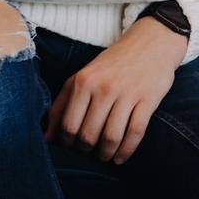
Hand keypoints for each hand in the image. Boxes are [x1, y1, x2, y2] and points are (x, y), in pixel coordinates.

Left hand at [45, 17, 184, 164]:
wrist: (152, 42)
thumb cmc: (113, 63)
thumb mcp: (84, 75)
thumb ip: (63, 103)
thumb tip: (46, 137)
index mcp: (83, 81)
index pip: (68, 125)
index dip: (67, 143)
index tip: (72, 147)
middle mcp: (104, 87)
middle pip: (88, 135)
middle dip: (86, 151)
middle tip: (89, 153)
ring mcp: (127, 93)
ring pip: (111, 137)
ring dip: (105, 154)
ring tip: (105, 157)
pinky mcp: (148, 99)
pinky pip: (135, 133)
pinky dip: (126, 151)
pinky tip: (121, 157)